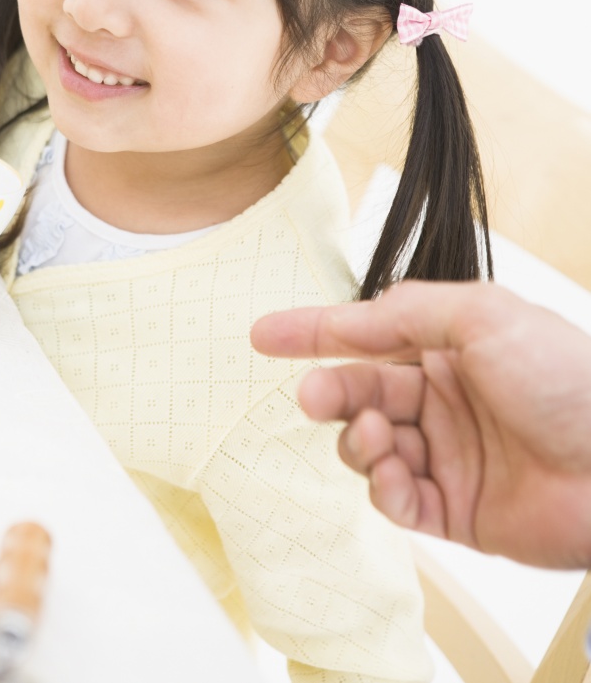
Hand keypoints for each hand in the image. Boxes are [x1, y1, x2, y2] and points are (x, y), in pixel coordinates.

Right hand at [251, 281, 590, 568]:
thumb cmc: (567, 378)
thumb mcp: (482, 315)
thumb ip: (407, 311)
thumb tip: (354, 315)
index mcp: (449, 348)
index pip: (365, 336)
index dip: (311, 333)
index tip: (263, 335)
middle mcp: (443, 400)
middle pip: (359, 393)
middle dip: (330, 392)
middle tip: (314, 397)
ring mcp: (447, 456)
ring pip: (368, 448)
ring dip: (359, 440)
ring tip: (378, 435)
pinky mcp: (455, 512)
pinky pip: (397, 500)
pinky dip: (385, 488)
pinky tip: (397, 475)